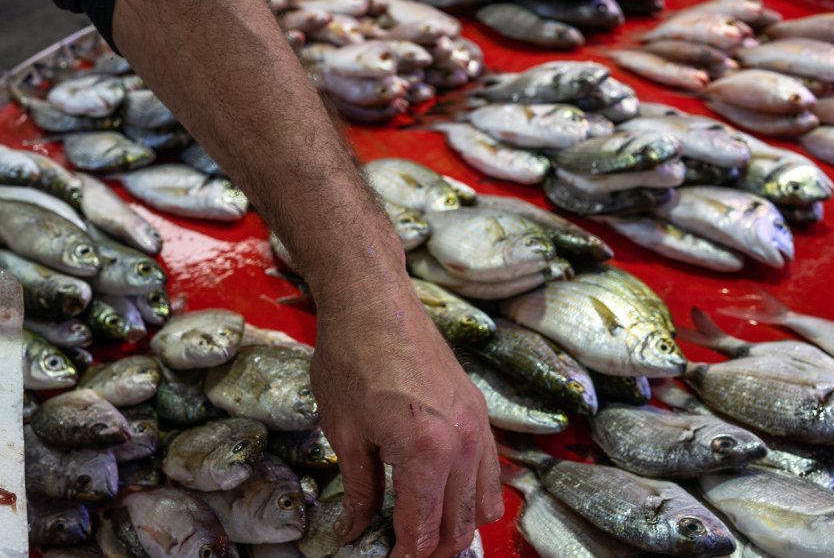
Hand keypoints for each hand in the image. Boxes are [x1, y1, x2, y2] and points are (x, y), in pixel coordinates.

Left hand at [311, 277, 503, 557]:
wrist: (374, 300)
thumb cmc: (350, 359)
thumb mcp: (345, 432)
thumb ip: (358, 490)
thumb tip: (355, 532)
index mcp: (425, 453)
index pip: (422, 530)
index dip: (403, 556)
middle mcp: (463, 444)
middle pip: (461, 526)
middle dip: (433, 550)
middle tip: (401, 552)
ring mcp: (478, 426)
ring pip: (484, 504)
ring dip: (456, 527)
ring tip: (422, 531)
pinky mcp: (479, 412)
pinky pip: (489, 471)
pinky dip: (470, 494)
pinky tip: (441, 494)